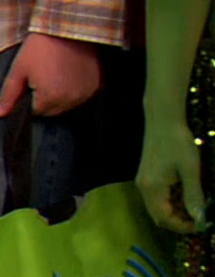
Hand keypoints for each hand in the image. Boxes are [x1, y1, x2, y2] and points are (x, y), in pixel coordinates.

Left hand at [0, 33, 100, 117]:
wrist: (65, 28)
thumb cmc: (39, 47)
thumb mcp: (19, 69)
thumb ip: (9, 95)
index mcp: (50, 99)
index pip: (36, 111)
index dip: (31, 95)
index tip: (32, 78)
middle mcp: (71, 101)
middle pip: (53, 110)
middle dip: (46, 97)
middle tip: (44, 73)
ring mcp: (87, 94)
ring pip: (68, 104)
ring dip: (62, 94)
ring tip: (56, 71)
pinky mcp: (97, 85)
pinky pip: (83, 95)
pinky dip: (76, 88)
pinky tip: (70, 72)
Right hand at [139, 114, 206, 232]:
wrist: (163, 120)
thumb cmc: (178, 143)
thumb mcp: (190, 170)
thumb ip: (193, 196)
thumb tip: (199, 219)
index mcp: (152, 188)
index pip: (164, 218)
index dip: (182, 226)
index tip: (201, 223)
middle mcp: (144, 188)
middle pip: (159, 215)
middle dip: (179, 221)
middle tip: (200, 215)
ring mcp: (144, 182)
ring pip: (158, 207)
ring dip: (176, 211)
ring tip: (196, 203)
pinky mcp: (147, 176)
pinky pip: (158, 197)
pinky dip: (172, 201)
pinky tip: (186, 192)